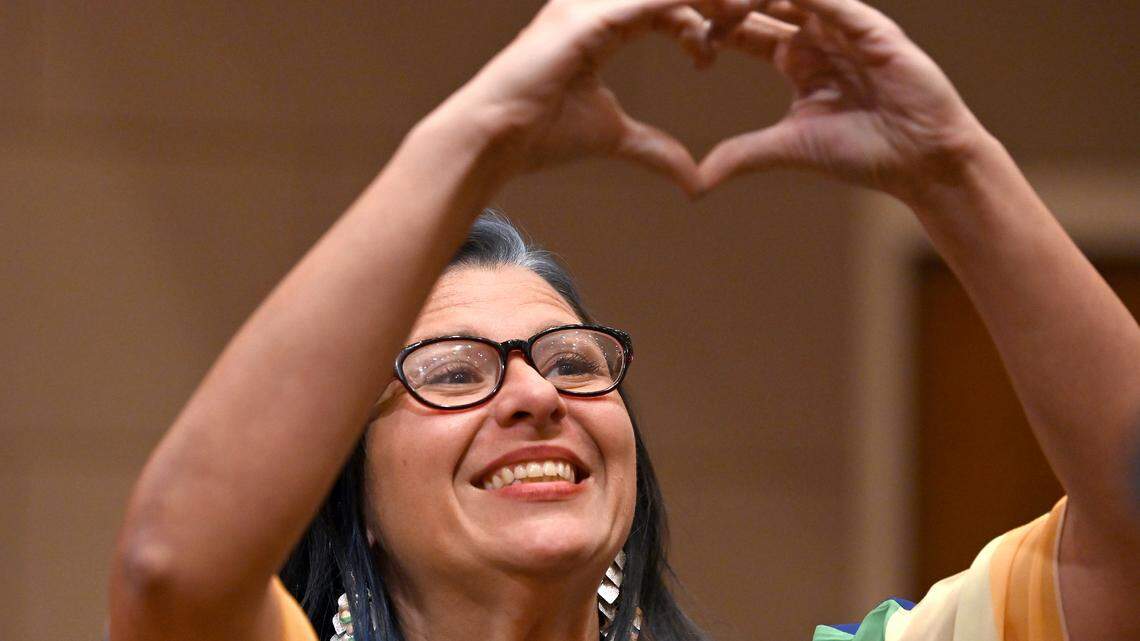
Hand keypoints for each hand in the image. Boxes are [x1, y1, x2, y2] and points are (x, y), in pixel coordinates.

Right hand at [435, 0, 755, 195]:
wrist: (494, 138)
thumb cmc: (540, 134)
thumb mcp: (614, 137)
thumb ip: (655, 149)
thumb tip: (694, 179)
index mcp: (603, 22)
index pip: (670, 4)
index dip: (708, 17)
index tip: (740, 38)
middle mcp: (597, 2)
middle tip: (758, 14)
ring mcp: (592, 3)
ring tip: (749, 13)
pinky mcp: (591, 15)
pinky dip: (693, 5)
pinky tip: (725, 19)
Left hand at [697, 0, 992, 201]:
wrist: (921, 162)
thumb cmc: (865, 152)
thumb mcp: (790, 148)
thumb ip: (743, 154)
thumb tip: (695, 182)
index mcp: (796, 56)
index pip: (743, 26)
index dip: (708, 23)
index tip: (671, 30)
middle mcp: (818, 33)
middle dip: (723, 0)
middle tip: (680, 2)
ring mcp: (844, 25)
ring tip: (715, 1)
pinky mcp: (869, 26)